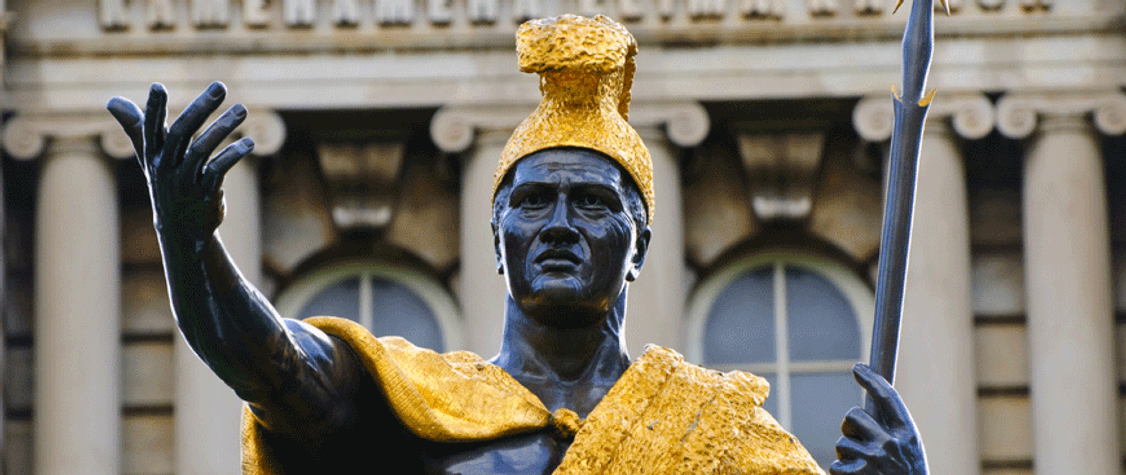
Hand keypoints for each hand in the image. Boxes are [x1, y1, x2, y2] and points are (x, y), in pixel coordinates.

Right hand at [107, 82, 253, 238]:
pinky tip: (249, 143)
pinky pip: (218, 169)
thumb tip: (111, 100)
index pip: (150, 129)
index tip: (157, 87)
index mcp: (153, 156)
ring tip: (242, 109)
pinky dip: (233, 154)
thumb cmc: (166, 185)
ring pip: (203, 149)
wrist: (181, 230)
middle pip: (180, 133)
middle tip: (220, 86)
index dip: (153, 109)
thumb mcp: (150, 158)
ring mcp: (186, 181)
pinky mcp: (205, 193)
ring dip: (223, 127)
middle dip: (200, 108)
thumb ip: (136, 128)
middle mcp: (166, 168)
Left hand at [831, 363, 927, 474]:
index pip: (888, 397)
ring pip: (843, 442)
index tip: (858, 368)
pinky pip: (836, 464)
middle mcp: (891, 445)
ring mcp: (872, 461)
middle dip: (851, 427)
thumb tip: (867, 408)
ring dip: (848, 455)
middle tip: (860, 441)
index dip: (871, 379)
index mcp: (907, 435)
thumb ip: (891, 432)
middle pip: (853, 415)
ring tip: (865, 471)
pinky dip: (842, 473)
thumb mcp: (908, 452)